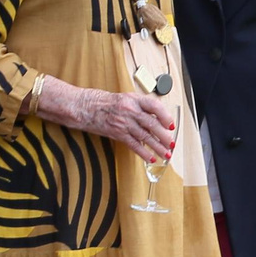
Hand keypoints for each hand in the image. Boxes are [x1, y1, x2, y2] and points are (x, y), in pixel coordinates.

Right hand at [34, 77, 176, 163]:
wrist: (83, 106)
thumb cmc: (104, 102)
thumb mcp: (124, 99)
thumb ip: (140, 107)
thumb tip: (157, 119)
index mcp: (133, 99)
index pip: (155, 106)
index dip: (165, 116)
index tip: (171, 125)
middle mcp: (130, 110)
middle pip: (152, 123)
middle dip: (164, 136)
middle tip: (172, 143)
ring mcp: (123, 122)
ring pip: (145, 136)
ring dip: (158, 146)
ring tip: (166, 154)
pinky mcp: (117, 133)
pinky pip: (134, 144)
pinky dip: (143, 152)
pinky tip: (151, 158)